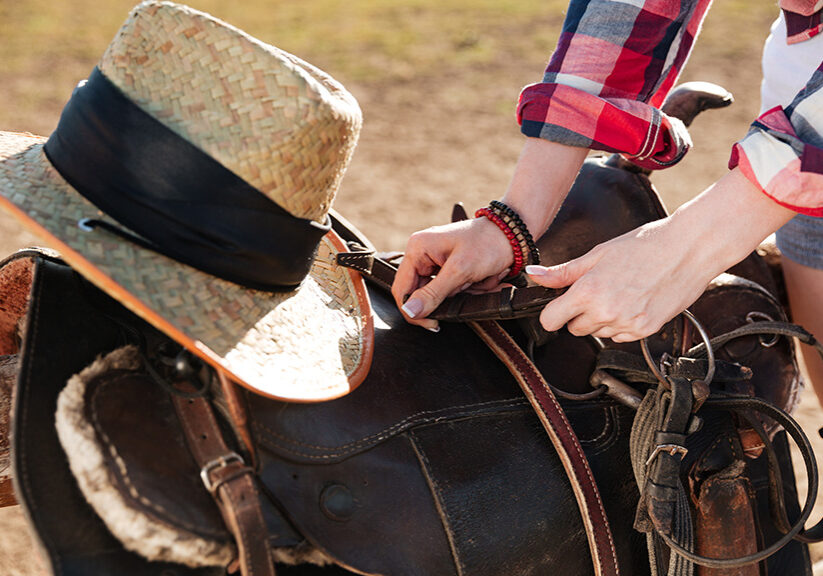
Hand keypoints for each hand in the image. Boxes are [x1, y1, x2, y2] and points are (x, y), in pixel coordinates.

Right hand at [392, 217, 513, 330]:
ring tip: (480, 280)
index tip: (432, 323)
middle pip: (421, 293)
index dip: (413, 310)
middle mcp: (422, 255)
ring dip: (462, 293)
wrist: (513, 234)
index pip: (402, 288)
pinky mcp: (449, 269)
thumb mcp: (460, 270)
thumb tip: (410, 311)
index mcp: (417, 249)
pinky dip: (469, 289)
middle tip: (467, 291)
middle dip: (447, 298)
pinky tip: (483, 279)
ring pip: (440, 294)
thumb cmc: (486, 243)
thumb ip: (433, 293)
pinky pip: (453, 290)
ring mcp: (436, 262)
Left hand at [526, 168, 794, 340]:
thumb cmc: (644, 245)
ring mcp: (626, 324)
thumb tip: (533, 276)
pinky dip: (622, 323)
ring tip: (620, 292)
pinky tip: (634, 301)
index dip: (552, 313)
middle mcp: (605, 312)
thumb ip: (563, 272)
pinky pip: (620, 336)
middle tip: (597, 291)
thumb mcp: (597, 254)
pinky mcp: (645, 330)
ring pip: (598, 333)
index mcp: (588, 291)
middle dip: (579, 313)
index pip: (551, 320)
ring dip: (602, 319)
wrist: (688, 249)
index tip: (558, 307)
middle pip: (574, 329)